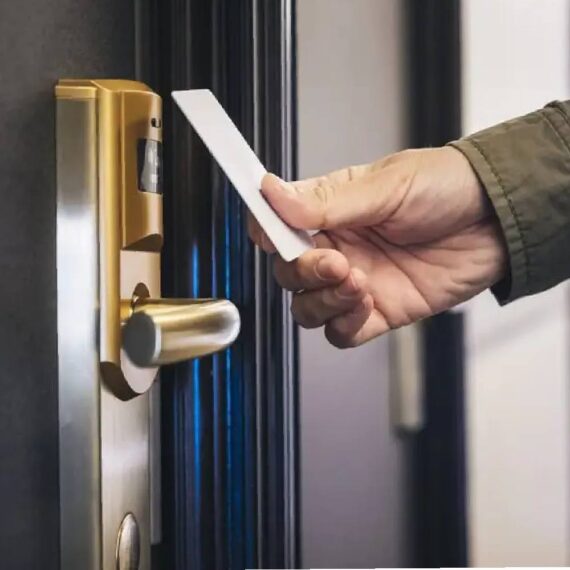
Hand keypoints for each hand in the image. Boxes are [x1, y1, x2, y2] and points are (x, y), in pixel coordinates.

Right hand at [248, 147, 506, 347]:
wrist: (499, 221)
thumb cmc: (447, 188)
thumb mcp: (387, 185)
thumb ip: (326, 200)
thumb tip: (272, 192)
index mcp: (330, 210)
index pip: (277, 224)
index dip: (265, 231)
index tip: (267, 234)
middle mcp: (337, 247)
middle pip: (288, 273)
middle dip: (302, 272)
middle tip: (334, 260)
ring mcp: (355, 282)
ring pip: (307, 307)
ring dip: (323, 300)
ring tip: (356, 280)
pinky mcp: (378, 311)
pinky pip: (341, 332)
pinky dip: (344, 323)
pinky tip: (367, 301)